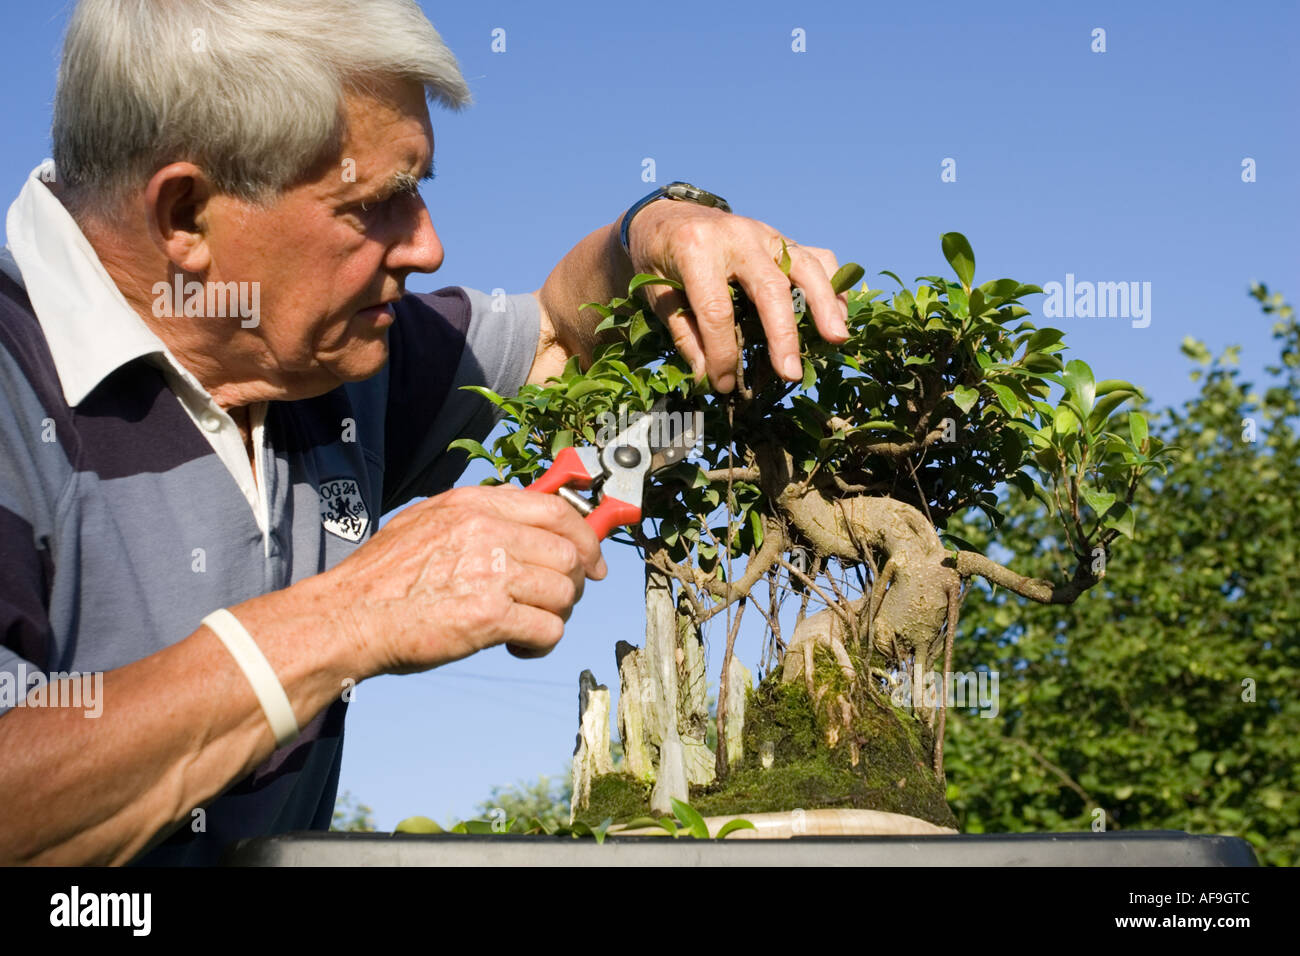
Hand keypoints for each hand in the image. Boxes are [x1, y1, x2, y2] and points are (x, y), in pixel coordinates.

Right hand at [319, 485, 606, 673]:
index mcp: (473, 504)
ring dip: (555, 615)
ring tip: (526, 626)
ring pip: (564, 592)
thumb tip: (521, 519)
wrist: (348, 618)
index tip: (593, 561)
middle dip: (573, 583)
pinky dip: (541, 643)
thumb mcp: (426, 521)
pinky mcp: (490, 616)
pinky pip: (549, 629)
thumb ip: (475, 516)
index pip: (555, 509)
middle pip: (569, 553)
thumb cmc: (382, 579)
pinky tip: (516, 646)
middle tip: (556, 602)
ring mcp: (491, 572)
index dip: (585, 536)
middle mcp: (487, 530)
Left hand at [626, 199, 849, 392]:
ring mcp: (764, 233)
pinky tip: (840, 314)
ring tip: (837, 339)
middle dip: (783, 335)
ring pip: (806, 266)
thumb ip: (685, 335)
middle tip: (791, 373)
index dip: (723, 352)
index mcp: (696, 248)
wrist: (662, 216)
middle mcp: (736, 236)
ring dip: (826, 305)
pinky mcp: (780, 239)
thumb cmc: (658, 260)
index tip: (723, 384)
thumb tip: (711, 378)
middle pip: (770, 288)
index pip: (716, 309)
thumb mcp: (658, 296)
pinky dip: (833, 283)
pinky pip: (816, 256)